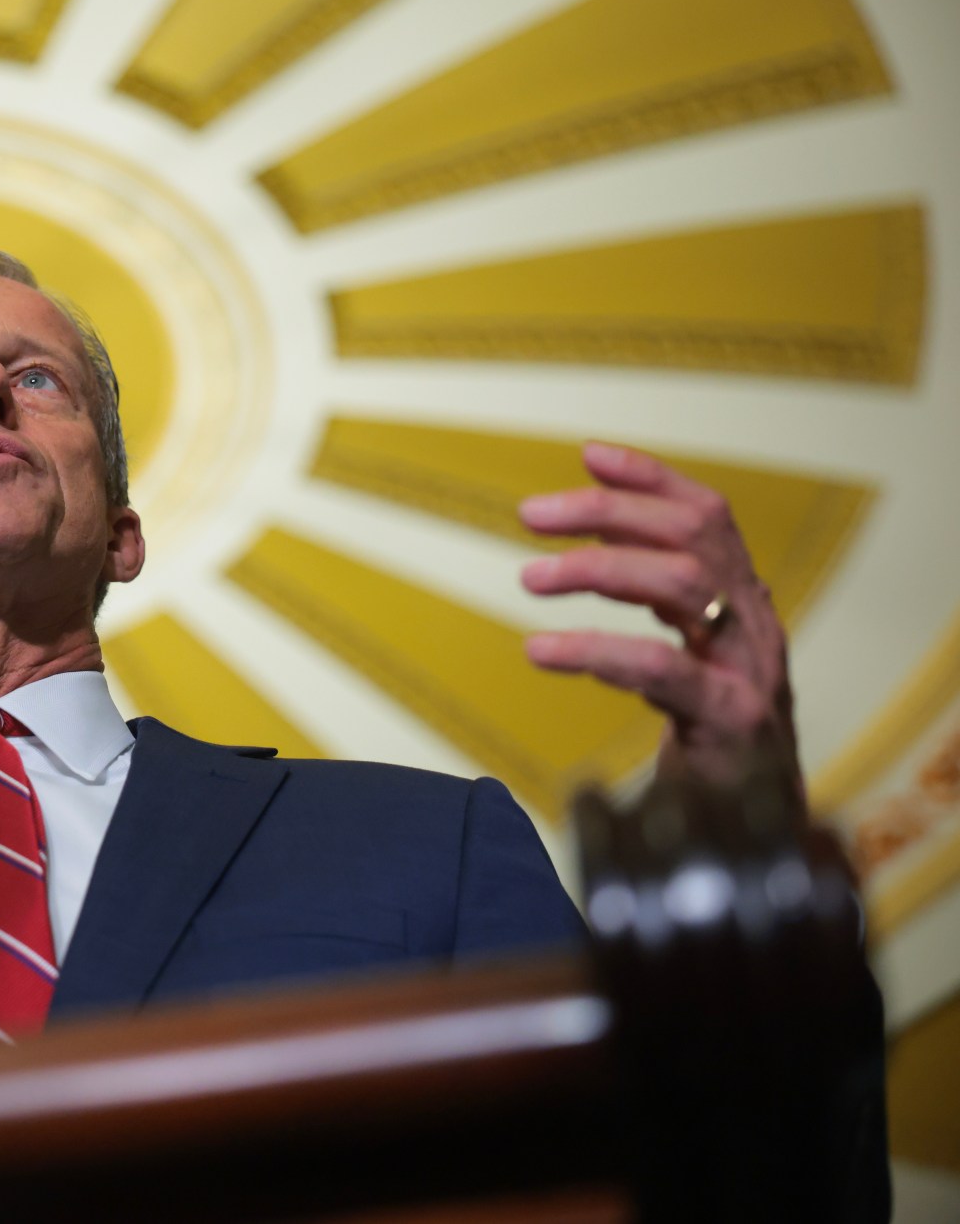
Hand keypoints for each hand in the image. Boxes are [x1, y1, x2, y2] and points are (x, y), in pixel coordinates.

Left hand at [517, 443, 800, 803]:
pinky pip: (660, 670)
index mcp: (742, 602)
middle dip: (610, 512)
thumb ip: (655, 606)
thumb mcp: (685, 657)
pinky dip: (595, 651)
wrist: (755, 831)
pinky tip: (543, 651)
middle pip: (691, 536)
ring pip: (682, 584)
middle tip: (534, 514)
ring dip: (598, 568)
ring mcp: (749, 670)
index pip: (708, 518)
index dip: (652, 479)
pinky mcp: (732, 720)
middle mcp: (753, 624)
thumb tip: (592, 547)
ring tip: (531, 577)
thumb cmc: (712, 738)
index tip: (590, 455)